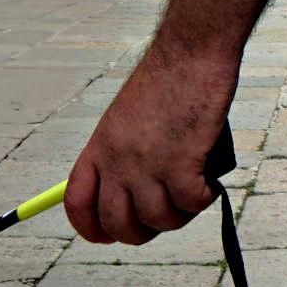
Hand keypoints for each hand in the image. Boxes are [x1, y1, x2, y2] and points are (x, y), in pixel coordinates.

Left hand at [65, 42, 236, 243]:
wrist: (190, 52)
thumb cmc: (167, 78)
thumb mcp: (126, 117)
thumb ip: (122, 152)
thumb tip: (133, 190)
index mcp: (99, 147)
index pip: (77, 202)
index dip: (90, 228)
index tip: (107, 235)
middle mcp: (118, 161)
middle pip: (117, 223)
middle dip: (141, 232)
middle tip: (163, 218)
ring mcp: (148, 164)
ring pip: (158, 220)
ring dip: (179, 216)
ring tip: (193, 196)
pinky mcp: (181, 163)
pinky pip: (191, 204)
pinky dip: (203, 200)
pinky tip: (210, 185)